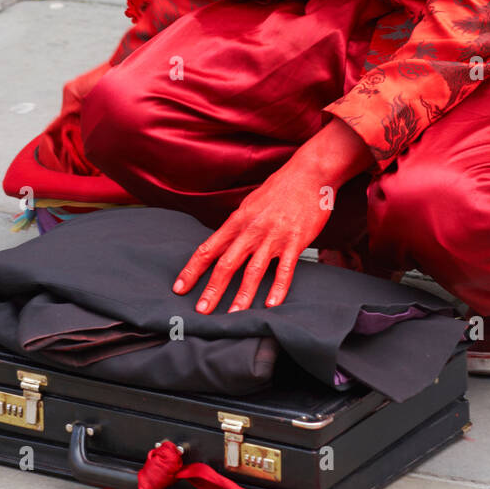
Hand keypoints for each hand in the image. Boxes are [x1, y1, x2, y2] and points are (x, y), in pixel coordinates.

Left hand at [172, 119, 372, 312]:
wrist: (310, 173)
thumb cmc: (281, 188)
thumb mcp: (251, 203)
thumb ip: (238, 225)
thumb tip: (224, 242)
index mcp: (238, 220)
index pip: (208, 248)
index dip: (192, 269)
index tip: (179, 287)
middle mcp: (252, 230)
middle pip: (226, 264)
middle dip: (212, 289)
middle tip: (201, 311)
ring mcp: (274, 236)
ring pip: (253, 271)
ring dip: (242, 295)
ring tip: (233, 315)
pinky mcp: (295, 241)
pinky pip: (285, 269)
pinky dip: (278, 288)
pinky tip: (271, 304)